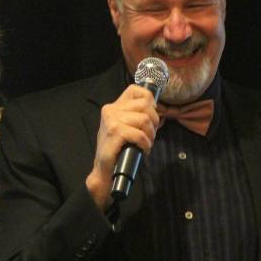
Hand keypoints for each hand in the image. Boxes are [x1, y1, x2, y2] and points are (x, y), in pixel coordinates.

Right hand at [86, 84, 159, 210]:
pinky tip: (143, 150)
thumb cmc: (118, 150)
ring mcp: (112, 121)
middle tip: (149, 135)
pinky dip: (145, 144)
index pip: (136, 90)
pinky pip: (140, 134)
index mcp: (113, 106)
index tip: (150, 115)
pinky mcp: (115, 133)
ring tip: (145, 143)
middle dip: (154, 121)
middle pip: (145, 105)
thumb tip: (157, 108)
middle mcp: (110, 110)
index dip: (149, 101)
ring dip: (150, 134)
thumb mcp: (126, 126)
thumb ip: (136, 115)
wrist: (104, 170)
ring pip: (144, 119)